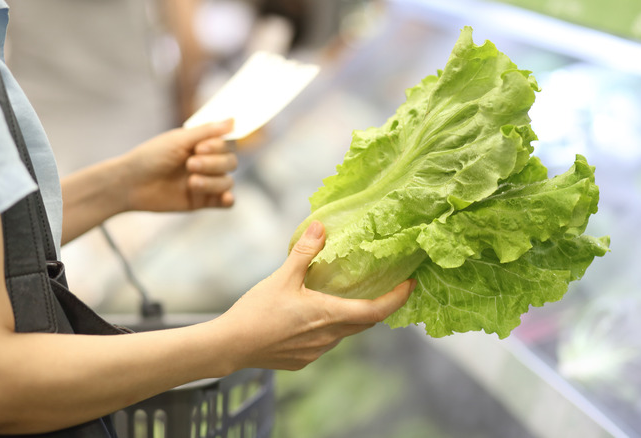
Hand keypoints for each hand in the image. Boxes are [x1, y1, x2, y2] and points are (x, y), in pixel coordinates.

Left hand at [119, 120, 236, 211]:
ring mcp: (206, 182)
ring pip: (227, 182)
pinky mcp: (202, 202)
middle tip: (189, 164)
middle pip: (230, 163)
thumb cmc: (151, 157)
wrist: (130, 184)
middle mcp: (207, 163)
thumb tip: (233, 120)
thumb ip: (207, 131)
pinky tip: (225, 197)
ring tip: (191, 182)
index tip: (198, 148)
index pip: (227, 144)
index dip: (218, 147)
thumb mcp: (179, 140)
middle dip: (213, 164)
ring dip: (213, 182)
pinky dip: (228, 199)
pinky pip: (226, 202)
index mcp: (202, 145)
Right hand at [214, 221, 414, 370]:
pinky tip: (311, 317)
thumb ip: (305, 252)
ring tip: (342, 297)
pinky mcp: (303, 360)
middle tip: (384, 287)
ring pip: (344, 333)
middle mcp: (329, 338)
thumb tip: (321, 227)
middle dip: (377, 305)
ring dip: (349, 317)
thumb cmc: (256, 312)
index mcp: (329, 316)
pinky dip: (328, 328)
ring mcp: (316, 352)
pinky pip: (325, 343)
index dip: (397, 299)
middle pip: (364, 322)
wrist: (230, 346)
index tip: (410, 285)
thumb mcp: (282, 277)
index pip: (376, 311)